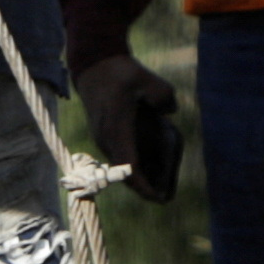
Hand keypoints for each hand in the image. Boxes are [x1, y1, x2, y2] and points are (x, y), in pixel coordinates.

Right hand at [75, 54, 184, 201]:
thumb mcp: (146, 79)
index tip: (159, 199)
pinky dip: (132, 165)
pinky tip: (148, 164)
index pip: (130, 170)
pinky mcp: (102, 132)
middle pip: (125, 175)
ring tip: (160, 184)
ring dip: (138, 177)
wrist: (92, 64)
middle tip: (166, 195)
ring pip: (120, 166)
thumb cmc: (119, 71)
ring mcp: (102, 137)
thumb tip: (171, 111)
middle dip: (145, 187)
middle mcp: (107, 140)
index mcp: (118, 132)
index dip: (144, 188)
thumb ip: (163, 96)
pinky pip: (117, 156)